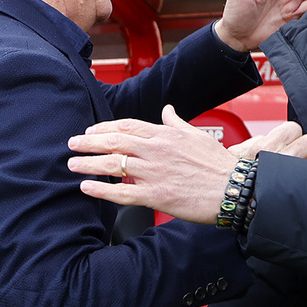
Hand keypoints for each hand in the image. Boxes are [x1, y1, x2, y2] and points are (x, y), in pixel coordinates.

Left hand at [66, 106, 306, 221]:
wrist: (234, 189)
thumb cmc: (219, 164)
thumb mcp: (198, 136)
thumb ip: (177, 123)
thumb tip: (167, 110)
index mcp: (166, 135)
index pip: (127, 126)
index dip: (105, 128)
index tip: (90, 130)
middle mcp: (156, 151)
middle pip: (114, 142)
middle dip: (89, 142)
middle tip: (71, 144)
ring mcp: (155, 173)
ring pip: (113, 165)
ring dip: (88, 163)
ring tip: (72, 164)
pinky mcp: (156, 196)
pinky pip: (122, 193)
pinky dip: (101, 190)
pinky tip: (86, 187)